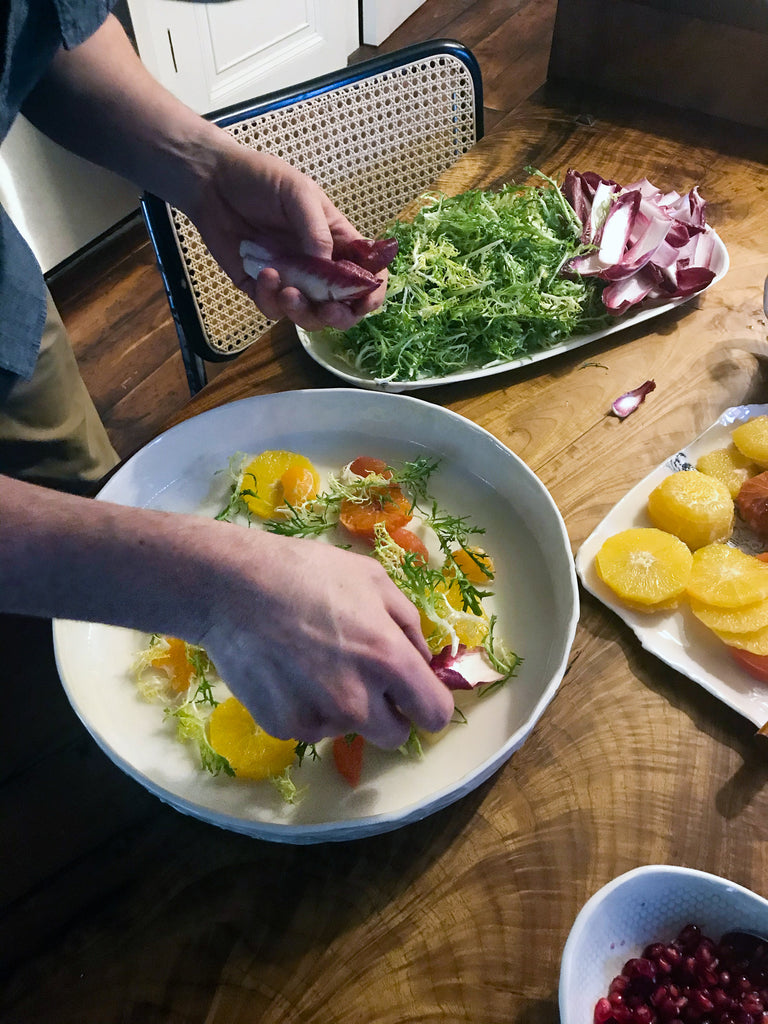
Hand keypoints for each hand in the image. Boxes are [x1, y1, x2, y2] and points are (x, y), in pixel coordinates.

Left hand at [188, 140, 386, 330]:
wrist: (212, 181)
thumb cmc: (261, 178)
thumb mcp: (297, 192)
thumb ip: (316, 229)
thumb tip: (327, 267)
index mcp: (336, 241)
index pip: (365, 274)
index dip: (371, 292)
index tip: (365, 301)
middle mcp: (317, 266)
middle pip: (340, 306)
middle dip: (339, 315)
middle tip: (328, 310)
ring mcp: (290, 279)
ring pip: (307, 315)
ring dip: (302, 312)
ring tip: (287, 292)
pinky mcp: (260, 287)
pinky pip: (272, 309)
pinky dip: (270, 300)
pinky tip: (264, 274)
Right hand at [195, 529, 453, 747]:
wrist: (232, 586)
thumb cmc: (307, 572)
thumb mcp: (372, 579)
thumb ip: (408, 623)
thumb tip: (422, 659)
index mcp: (388, 659)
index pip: (434, 714)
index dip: (427, 703)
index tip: (414, 693)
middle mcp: (358, 700)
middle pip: (395, 735)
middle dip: (387, 711)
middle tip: (362, 677)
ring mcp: (319, 719)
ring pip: (349, 729)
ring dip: (342, 707)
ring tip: (312, 661)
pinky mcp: (284, 727)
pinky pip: (311, 728)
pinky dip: (306, 708)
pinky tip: (287, 671)